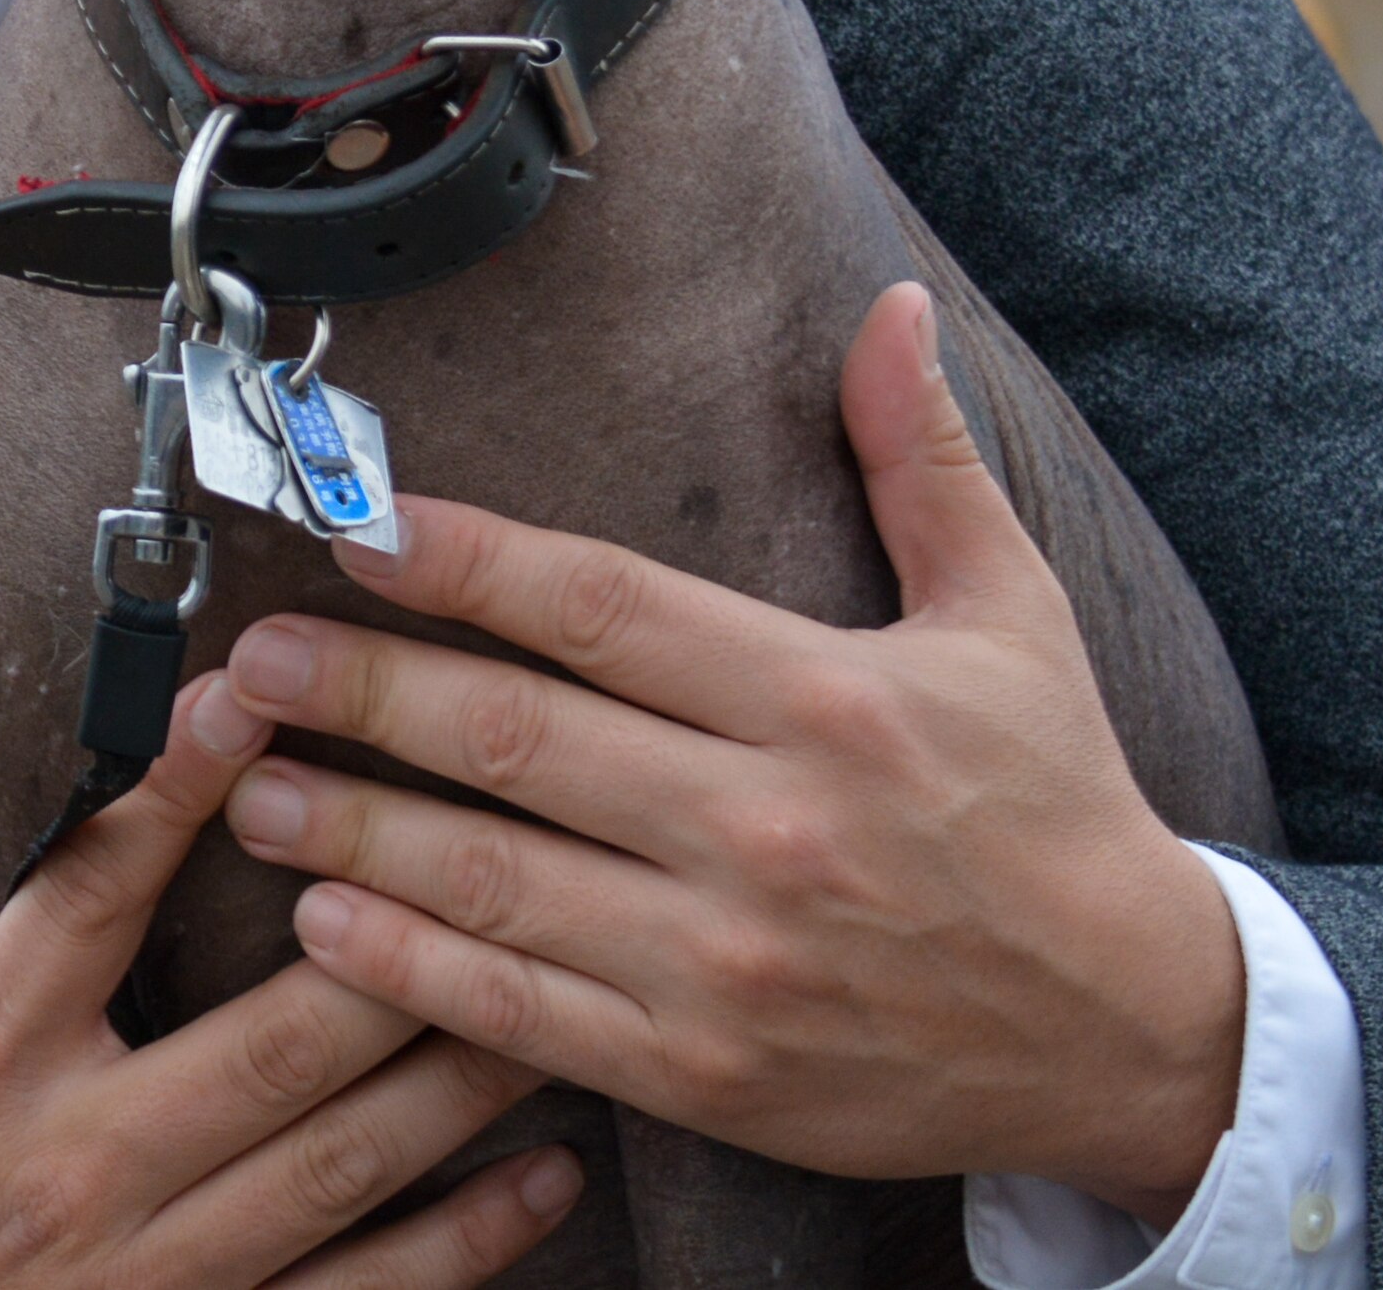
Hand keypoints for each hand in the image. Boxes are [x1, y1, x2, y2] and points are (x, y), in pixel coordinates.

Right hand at [0, 674, 581, 1289]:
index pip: (90, 898)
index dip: (170, 791)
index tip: (251, 697)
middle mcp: (79, 1163)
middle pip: (265, 1045)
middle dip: (385, 950)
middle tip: (483, 855)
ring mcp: (156, 1269)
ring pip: (340, 1164)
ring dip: (456, 1082)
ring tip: (549, 995)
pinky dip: (466, 1243)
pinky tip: (546, 1177)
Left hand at [214, 284, 1242, 1223]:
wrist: (1138, 1033)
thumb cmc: (1056, 807)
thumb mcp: (1010, 618)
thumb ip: (920, 461)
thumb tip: (881, 308)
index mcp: (826, 700)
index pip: (602, 608)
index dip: (463, 561)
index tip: (354, 524)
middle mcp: (768, 828)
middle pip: (513, 740)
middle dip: (361, 692)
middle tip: (249, 662)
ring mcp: (730, 963)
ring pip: (495, 882)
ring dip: (350, 831)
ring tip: (244, 786)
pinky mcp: (710, 1075)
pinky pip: (528, 1019)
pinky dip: (414, 974)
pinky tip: (325, 926)